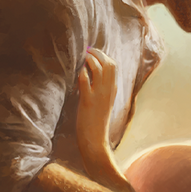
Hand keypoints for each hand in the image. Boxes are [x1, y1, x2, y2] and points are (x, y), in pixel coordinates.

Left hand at [75, 48, 117, 165]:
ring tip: (82, 58)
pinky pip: (85, 80)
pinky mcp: (88, 101)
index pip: (113, 65)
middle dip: (97, 53)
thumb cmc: (96, 122)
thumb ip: (102, 90)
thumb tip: (92, 76)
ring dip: (89, 59)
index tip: (93, 53)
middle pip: (108, 63)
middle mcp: (108, 90)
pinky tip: (77, 71)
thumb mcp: (103, 103)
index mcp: (113, 90)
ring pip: (98, 68)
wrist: (95, 140)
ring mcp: (99, 95)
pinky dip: (81, 72)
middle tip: (87, 51)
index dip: (103, 55)